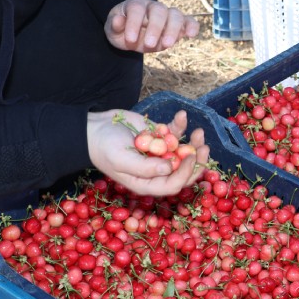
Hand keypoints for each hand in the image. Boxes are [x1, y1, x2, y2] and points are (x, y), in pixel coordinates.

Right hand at [87, 109, 209, 195]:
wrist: (94, 129)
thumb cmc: (103, 148)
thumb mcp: (122, 160)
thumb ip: (145, 167)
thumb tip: (170, 168)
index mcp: (148, 183)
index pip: (174, 184)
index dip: (185, 173)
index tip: (190, 157)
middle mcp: (157, 171)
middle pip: (184, 170)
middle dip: (197, 160)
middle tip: (204, 147)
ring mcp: (160, 153)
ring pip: (184, 151)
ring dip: (193, 142)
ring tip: (199, 132)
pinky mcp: (159, 137)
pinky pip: (175, 133)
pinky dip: (180, 125)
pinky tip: (182, 115)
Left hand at [105, 0, 199, 52]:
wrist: (133, 37)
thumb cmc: (122, 31)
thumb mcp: (112, 31)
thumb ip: (114, 26)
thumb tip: (118, 20)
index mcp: (136, 5)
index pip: (137, 9)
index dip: (134, 23)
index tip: (130, 40)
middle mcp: (153, 7)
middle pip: (159, 10)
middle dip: (155, 28)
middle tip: (149, 45)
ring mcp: (167, 15)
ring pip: (175, 15)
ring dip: (173, 30)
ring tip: (167, 45)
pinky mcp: (178, 25)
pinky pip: (189, 22)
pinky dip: (192, 27)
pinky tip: (190, 35)